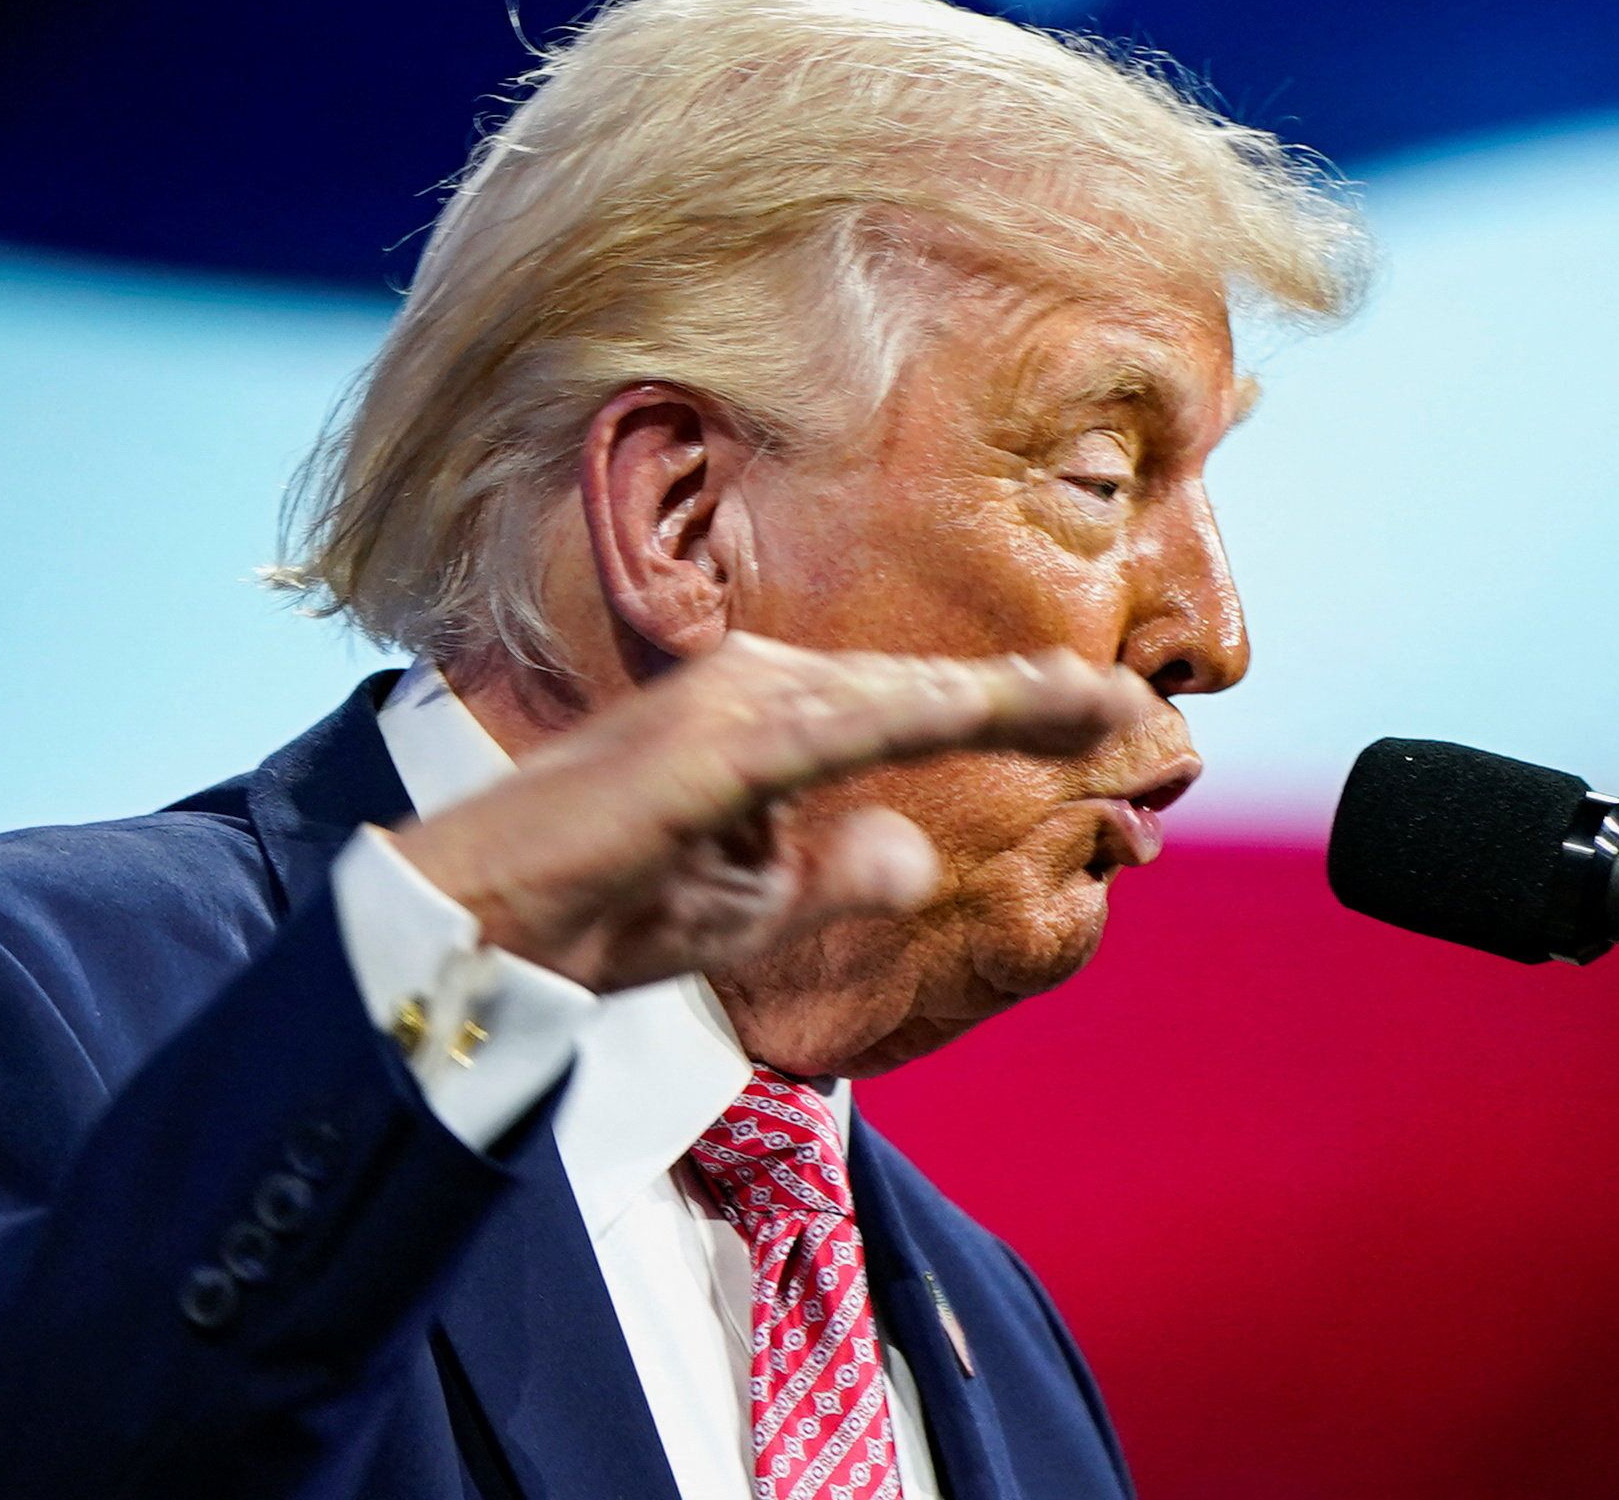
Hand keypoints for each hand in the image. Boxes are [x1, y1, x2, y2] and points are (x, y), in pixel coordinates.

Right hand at [389, 633, 1154, 993]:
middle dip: (1024, 698)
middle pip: (913, 690)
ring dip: (993, 702)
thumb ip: (833, 874)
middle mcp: (749, 689)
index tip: (1108, 717)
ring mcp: (724, 706)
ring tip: (1095, 705)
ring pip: (886, 698)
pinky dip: (907, 719)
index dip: (1008, 711)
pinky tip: (982, 714)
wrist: (483, 929)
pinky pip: (826, 731)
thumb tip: (918, 849)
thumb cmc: (601, 912)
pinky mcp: (703, 747)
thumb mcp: (746, 906)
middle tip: (1135, 706)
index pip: (906, 711)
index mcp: (760, 721)